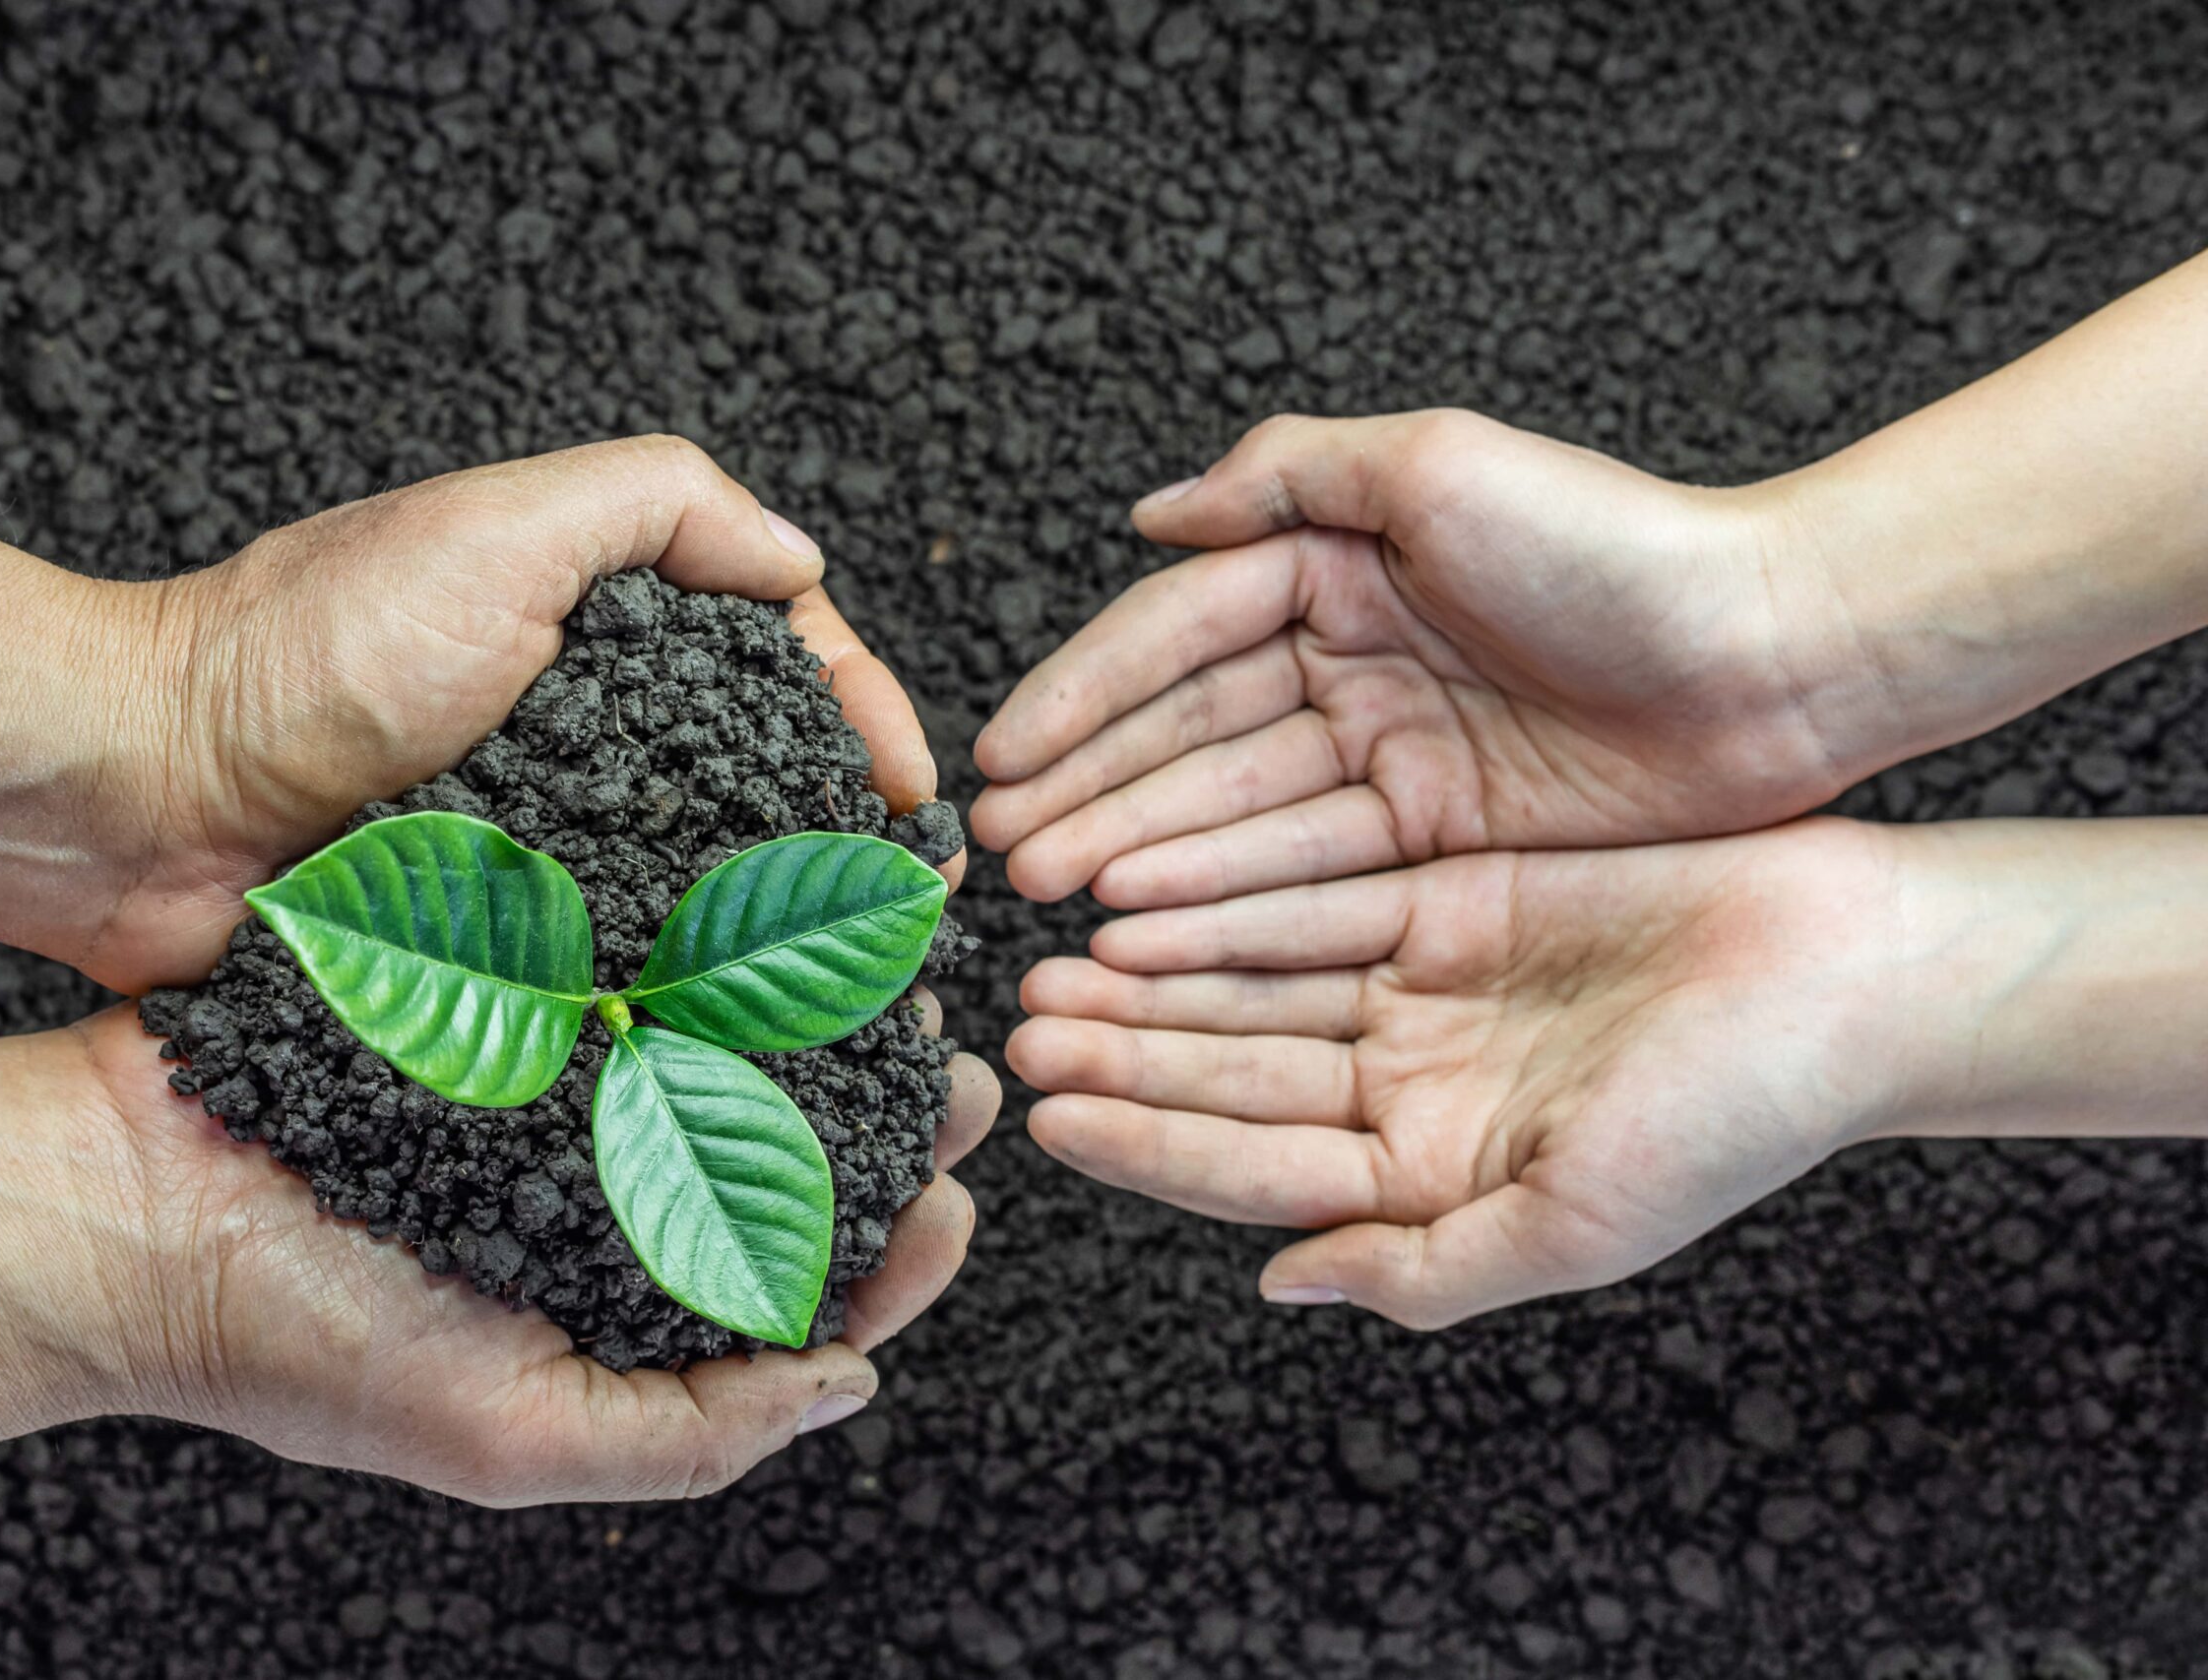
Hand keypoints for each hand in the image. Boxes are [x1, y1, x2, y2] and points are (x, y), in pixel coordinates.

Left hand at [0, 421, 961, 995]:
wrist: (136, 800)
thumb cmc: (304, 654)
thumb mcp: (498, 528)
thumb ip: (662, 507)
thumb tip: (804, 565)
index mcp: (603, 631)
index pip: (780, 662)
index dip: (863, 717)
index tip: (912, 791)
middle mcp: (586, 738)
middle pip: (760, 782)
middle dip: (848, 840)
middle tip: (913, 908)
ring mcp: (542, 848)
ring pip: (700, 890)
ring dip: (787, 938)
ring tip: (862, 994)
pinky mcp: (494, 950)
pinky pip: (613, 974)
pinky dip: (684, 1002)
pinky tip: (746, 1041)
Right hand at [0, 994, 998, 1527]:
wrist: (115, 1197)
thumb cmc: (295, 1341)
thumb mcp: (507, 1434)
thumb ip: (684, 1431)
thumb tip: (855, 1386)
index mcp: (612, 1308)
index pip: (798, 1289)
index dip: (897, 1247)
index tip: (956, 1198)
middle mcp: (595, 1194)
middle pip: (783, 1151)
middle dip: (884, 1116)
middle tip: (957, 1062)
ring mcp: (549, 1087)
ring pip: (725, 1047)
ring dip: (817, 1015)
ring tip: (893, 975)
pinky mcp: (498, 996)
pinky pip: (625, 967)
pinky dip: (700, 945)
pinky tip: (763, 912)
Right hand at [971, 411, 1864, 906]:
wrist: (1781, 656)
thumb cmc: (1619, 546)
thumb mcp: (1440, 467)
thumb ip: (1287, 476)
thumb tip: (1151, 512)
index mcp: (1337, 567)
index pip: (1174, 637)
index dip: (1083, 697)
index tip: (1003, 755)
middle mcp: (1350, 662)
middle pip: (1190, 738)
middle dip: (1093, 793)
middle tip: (1006, 853)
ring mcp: (1392, 755)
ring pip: (1236, 814)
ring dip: (1141, 854)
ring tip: (1055, 898)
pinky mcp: (1439, 837)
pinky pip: (1310, 874)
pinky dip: (1228, 900)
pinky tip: (1153, 925)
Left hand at [1006, 819, 1912, 1326]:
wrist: (1853, 977)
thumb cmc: (1739, 1116)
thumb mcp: (1579, 1221)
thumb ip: (1424, 1266)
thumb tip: (1283, 1285)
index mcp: (1431, 1175)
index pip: (1255, 1164)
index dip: (1153, 1139)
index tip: (1056, 1114)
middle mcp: (1412, 1085)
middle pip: (1235, 1065)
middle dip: (1129, 1048)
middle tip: (1025, 1020)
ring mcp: (1426, 988)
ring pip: (1258, 977)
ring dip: (1159, 969)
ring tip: (1059, 952)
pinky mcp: (1451, 895)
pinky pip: (1319, 894)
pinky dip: (1238, 894)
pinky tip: (1153, 888)